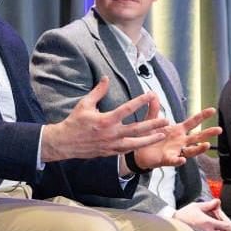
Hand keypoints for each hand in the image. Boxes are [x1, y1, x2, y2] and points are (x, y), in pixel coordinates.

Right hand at [41, 76, 168, 161]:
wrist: (65, 143)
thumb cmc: (75, 122)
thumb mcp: (85, 104)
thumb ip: (98, 91)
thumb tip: (106, 78)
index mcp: (105, 120)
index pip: (127, 109)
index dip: (140, 101)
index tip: (151, 95)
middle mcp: (111, 133)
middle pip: (137, 128)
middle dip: (153, 124)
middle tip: (166, 119)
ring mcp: (111, 144)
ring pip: (135, 142)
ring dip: (150, 139)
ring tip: (162, 134)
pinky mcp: (110, 152)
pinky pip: (127, 150)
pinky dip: (138, 146)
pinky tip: (147, 143)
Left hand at [133, 107, 222, 169]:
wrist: (137, 152)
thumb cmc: (148, 137)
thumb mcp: (151, 120)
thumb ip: (154, 108)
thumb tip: (153, 94)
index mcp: (178, 130)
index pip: (193, 122)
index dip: (203, 116)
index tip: (212, 110)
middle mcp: (180, 141)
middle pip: (197, 137)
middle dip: (208, 133)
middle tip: (219, 129)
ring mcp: (175, 150)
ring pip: (191, 150)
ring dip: (199, 148)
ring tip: (206, 145)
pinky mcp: (167, 159)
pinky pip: (174, 160)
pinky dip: (179, 160)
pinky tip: (182, 159)